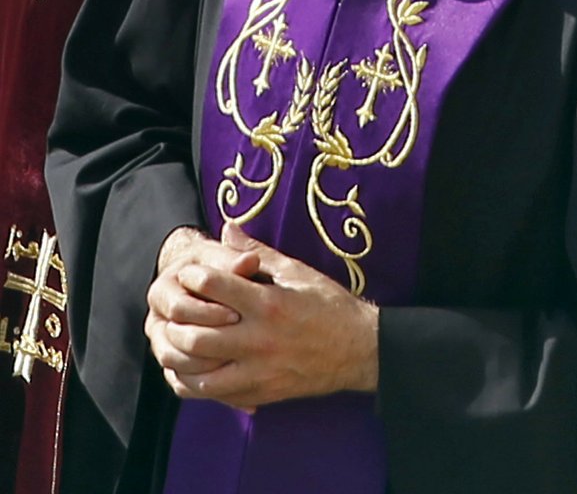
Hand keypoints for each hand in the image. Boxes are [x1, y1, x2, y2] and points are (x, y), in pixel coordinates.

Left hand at [151, 223, 378, 408]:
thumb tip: (228, 229)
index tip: (188, 275)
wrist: (359, 349)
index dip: (193, 277)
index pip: (214, 286)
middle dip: (176, 322)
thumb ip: (259, 255)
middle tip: (172, 312)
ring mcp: (258, 369)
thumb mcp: (299, 273)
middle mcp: (260, 338)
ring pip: (197, 369)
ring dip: (177, 355)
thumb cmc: (330, 306)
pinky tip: (187, 369)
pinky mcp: (258, 391)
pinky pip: (211, 392)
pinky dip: (190, 382)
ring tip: (174, 340)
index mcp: (270, 303)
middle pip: (195, 334)